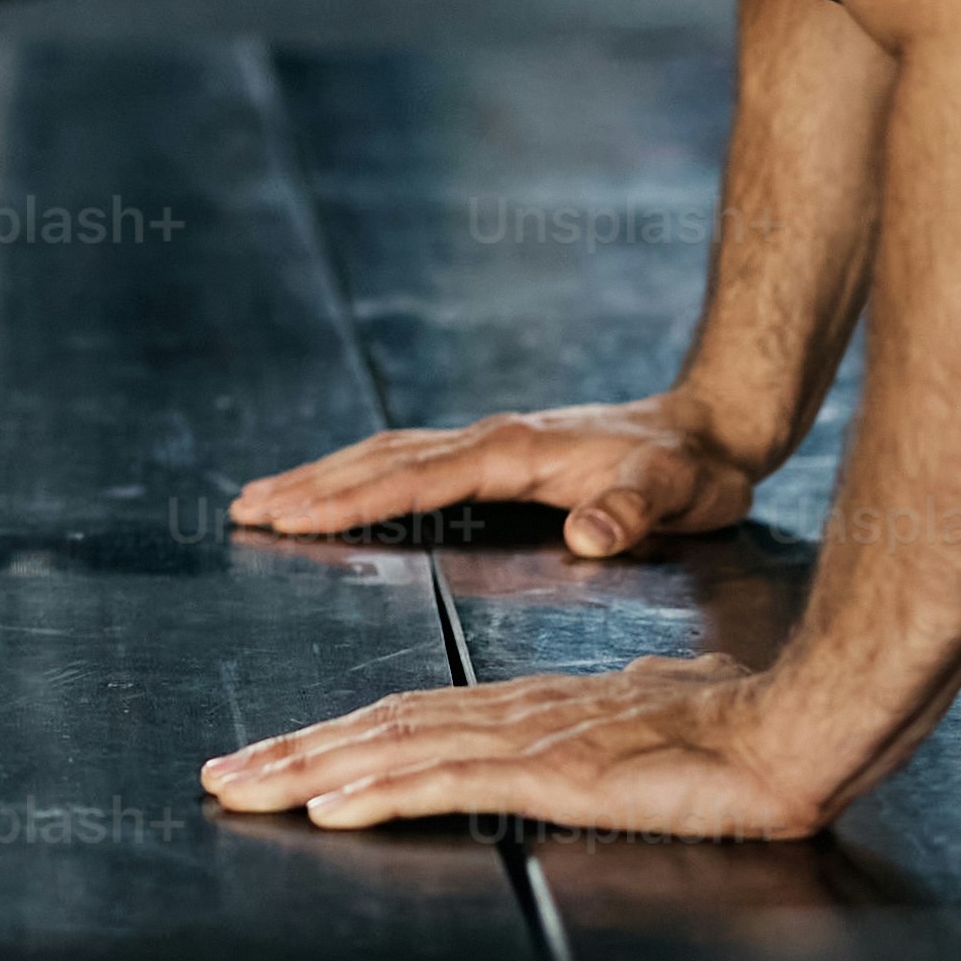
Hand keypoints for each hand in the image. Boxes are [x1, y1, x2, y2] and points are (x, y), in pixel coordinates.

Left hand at [202, 651, 847, 839]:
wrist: (794, 729)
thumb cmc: (734, 731)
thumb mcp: (643, 730)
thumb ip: (594, 735)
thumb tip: (578, 732)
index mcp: (531, 708)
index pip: (410, 719)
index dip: (337, 738)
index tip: (275, 758)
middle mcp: (515, 714)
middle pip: (381, 728)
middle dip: (293, 754)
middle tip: (219, 776)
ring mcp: (532, 740)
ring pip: (395, 750)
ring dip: (311, 773)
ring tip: (245, 791)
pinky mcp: (556, 772)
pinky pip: (449, 783)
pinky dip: (382, 793)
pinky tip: (333, 808)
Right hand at [226, 395, 765, 558]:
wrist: (714, 427)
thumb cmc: (694, 468)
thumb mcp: (676, 492)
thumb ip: (630, 510)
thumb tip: (587, 533)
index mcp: (516, 450)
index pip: (417, 477)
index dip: (354, 499)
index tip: (293, 515)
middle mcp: (491, 438)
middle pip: (382, 458)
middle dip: (312, 484)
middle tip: (246, 509)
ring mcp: (491, 441)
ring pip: (388, 455)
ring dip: (324, 476)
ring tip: (265, 499)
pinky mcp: (497, 452)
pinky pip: (410, 461)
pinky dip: (360, 474)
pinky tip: (339, 490)